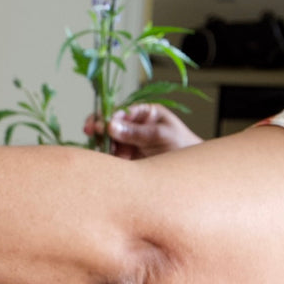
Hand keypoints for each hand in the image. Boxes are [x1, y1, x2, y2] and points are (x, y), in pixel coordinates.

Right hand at [84, 104, 203, 159]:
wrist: (192, 172)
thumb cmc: (183, 147)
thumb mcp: (162, 135)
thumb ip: (136, 132)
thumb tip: (111, 125)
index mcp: (145, 113)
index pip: (122, 111)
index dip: (108, 115)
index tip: (100, 124)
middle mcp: (134, 126)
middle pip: (110, 124)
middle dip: (99, 128)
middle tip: (91, 132)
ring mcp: (129, 142)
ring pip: (107, 140)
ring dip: (101, 144)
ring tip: (103, 150)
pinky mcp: (126, 158)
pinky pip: (111, 156)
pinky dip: (105, 158)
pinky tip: (105, 160)